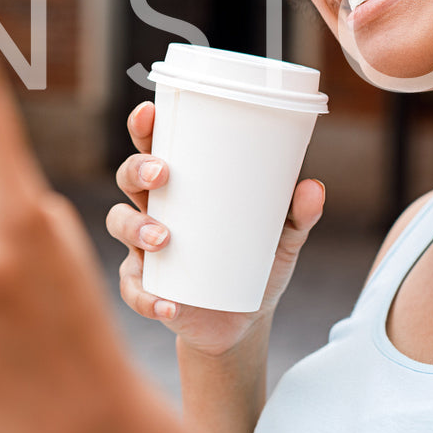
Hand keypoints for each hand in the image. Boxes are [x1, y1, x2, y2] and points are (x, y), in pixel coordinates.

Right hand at [106, 100, 325, 357]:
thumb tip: (313, 187)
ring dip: (136, 228)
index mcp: (183, 187)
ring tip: (163, 239)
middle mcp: (156, 210)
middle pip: (128, 177)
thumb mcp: (282, 238)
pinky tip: (168, 305)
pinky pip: (133, 289)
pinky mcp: (148, 287)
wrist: (245, 320)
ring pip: (119, 224)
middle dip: (137, 170)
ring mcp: (145, 249)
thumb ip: (298, 216)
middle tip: (162, 174)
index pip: (156, 147)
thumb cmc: (256, 263)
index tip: (151, 111)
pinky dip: (147, 298)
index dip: (145, 128)